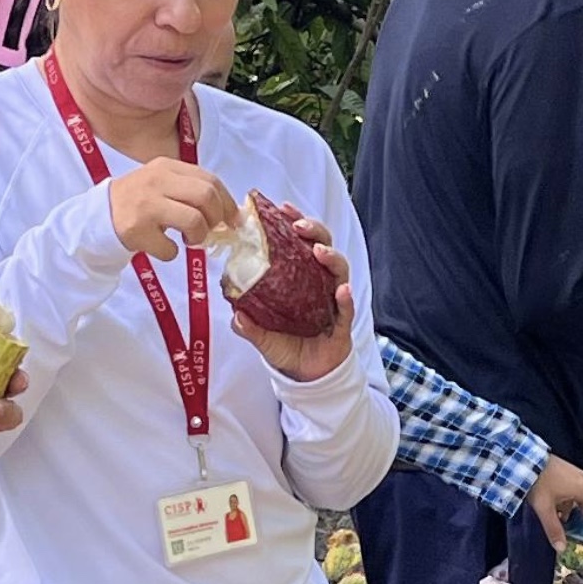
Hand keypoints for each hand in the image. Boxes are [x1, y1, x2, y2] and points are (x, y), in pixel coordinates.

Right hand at [106, 157, 236, 260]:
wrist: (100, 216)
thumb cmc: (139, 202)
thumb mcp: (163, 184)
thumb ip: (192, 190)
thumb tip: (231, 214)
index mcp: (167, 167)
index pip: (210, 179)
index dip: (227, 202)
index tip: (233, 220)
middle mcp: (156, 181)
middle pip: (206, 195)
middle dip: (216, 218)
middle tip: (209, 230)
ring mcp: (146, 204)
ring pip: (194, 220)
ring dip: (198, 236)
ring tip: (189, 240)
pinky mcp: (136, 229)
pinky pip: (170, 248)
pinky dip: (172, 253)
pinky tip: (163, 247)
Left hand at [228, 210, 357, 385]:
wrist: (306, 376)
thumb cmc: (286, 346)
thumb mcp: (262, 335)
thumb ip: (249, 325)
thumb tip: (235, 314)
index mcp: (298, 277)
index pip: (298, 242)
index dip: (293, 222)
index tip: (283, 208)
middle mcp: (318, 282)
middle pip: (322, 246)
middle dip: (314, 230)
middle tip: (299, 226)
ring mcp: (333, 299)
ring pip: (339, 270)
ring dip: (331, 256)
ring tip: (319, 252)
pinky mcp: (343, 321)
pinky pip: (347, 307)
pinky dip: (346, 297)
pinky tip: (341, 290)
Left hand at [530, 457, 582, 549]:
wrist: (526, 457)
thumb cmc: (537, 481)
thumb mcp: (544, 508)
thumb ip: (553, 528)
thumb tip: (561, 549)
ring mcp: (575, 475)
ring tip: (578, 524)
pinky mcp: (566, 472)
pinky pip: (574, 491)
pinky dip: (572, 503)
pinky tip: (561, 511)